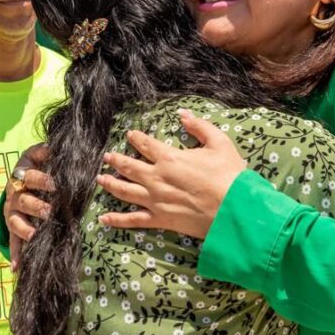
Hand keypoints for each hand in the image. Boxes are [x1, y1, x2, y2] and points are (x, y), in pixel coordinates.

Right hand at [3, 143, 55, 269]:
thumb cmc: (37, 165)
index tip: (58, 184)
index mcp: (22, 173)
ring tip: (35, 235)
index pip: (31, 176)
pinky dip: (15, 254)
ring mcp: (12, 211)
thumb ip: (48, 151)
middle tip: (51, 212)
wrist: (19, 178)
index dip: (43, 180)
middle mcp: (14, 193)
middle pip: (24, 200)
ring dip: (26, 229)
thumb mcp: (39, 154)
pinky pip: (13, 241)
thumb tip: (59, 145)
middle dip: (38, 206)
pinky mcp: (12, 226)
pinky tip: (17, 268)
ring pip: (16, 221)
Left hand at [98, 109, 243, 239]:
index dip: (135, 138)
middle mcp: (156, 178)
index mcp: (169, 158)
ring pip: (125, 191)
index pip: (145, 144)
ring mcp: (155, 200)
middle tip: (107, 157)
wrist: (234, 210)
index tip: (129, 135)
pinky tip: (104, 218)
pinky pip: (133, 220)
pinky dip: (117, 220)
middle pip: (129, 166)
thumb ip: (200, 127)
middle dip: (116, 160)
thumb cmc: (229, 175)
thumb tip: (183, 114)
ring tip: (100, 179)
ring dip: (110, 183)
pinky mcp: (160, 219)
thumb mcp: (219, 143)